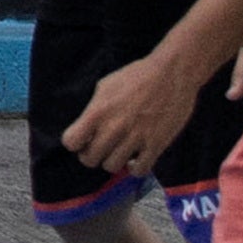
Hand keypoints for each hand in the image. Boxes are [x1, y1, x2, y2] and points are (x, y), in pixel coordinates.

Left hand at [60, 51, 199, 171]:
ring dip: (113, 161)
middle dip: (92, 154)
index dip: (75, 142)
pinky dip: (135, 168)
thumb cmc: (138, 76)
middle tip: (101, 148)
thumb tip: (86, 127)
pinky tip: (137, 157)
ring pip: (112, 167)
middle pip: (89, 159)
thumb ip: (94, 108)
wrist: (172, 72)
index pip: (71, 142)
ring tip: (119, 151)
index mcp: (98, 111)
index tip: (83, 139)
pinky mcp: (156, 144)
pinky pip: (139, 170)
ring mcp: (135, 137)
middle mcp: (114, 127)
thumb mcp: (106, 86)